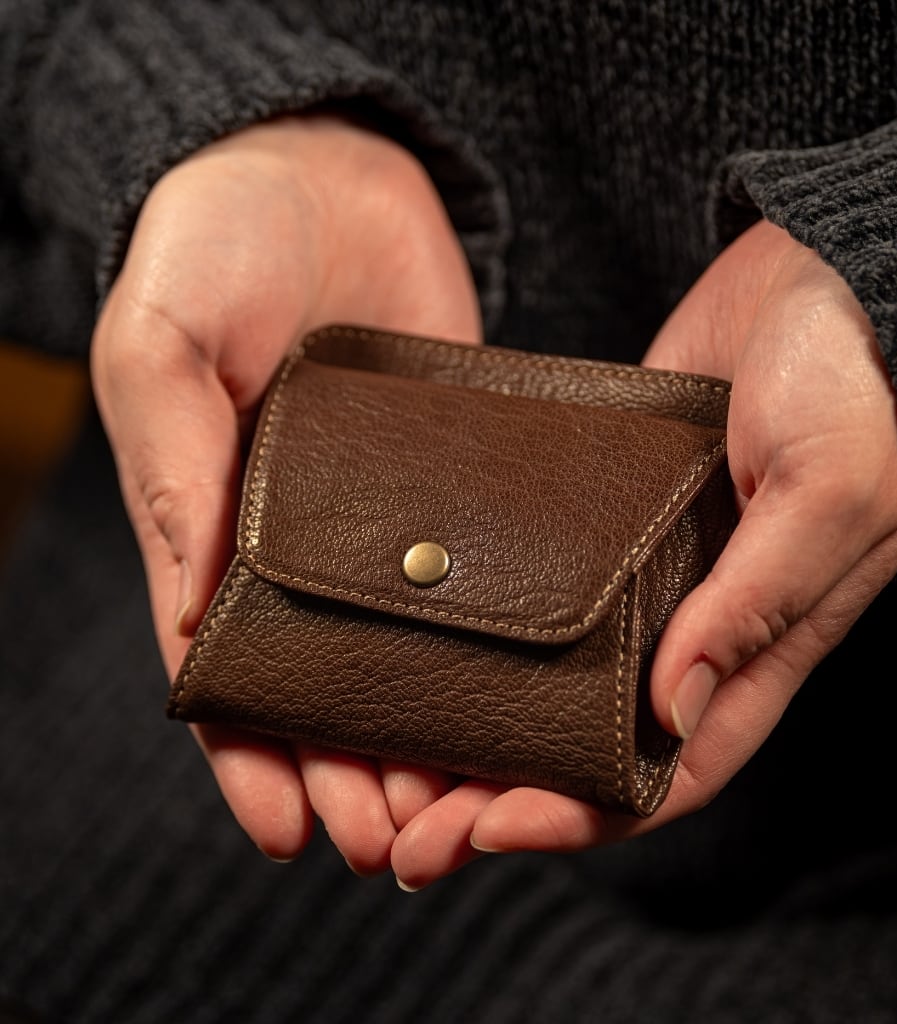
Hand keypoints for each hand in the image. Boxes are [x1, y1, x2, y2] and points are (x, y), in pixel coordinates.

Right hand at [91, 114, 481, 866]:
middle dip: (354, 772)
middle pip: (327, 685)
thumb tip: (193, 622)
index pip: (229, 673)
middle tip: (399, 845)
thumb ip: (172, 474)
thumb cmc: (217, 243)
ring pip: (409, 653)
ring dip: (428, 732)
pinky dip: (493, 643)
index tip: (290, 834)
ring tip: (461, 805)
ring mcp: (389, 519)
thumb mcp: (163, 347)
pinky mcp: (461, 481)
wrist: (323, 165)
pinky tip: (524, 693)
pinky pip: (480, 576)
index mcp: (216, 528)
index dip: (254, 760)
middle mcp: (305, 541)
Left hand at [386, 220, 896, 888]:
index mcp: (759, 648)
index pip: (668, 771)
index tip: (490, 830)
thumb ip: (757, 601)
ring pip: (555, 682)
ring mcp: (645, 578)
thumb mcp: (823, 491)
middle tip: (412, 833)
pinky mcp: (605, 523)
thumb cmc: (848, 384)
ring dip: (484, 727)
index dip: (583, 815)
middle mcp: (695, 630)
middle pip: (594, 747)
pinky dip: (487, 629)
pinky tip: (422, 640)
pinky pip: (541, 592)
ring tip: (392, 756)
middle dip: (508, 797)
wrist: (819, 277)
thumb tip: (673, 708)